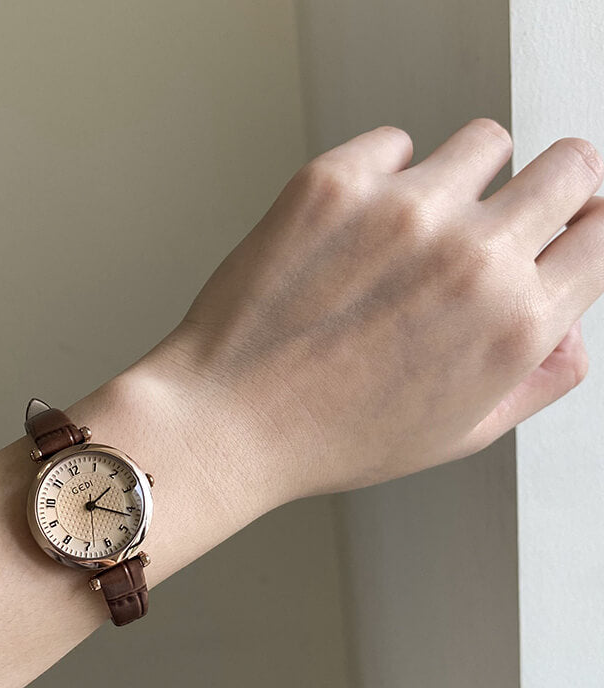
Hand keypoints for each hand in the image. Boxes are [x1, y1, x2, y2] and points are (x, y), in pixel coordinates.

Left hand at [136, 118, 603, 502]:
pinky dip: (384, 176)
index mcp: (515, 323)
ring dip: (464, 178)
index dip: (587, 226)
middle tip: (506, 211)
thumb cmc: (332, 436)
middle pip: (569, 166)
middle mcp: (471, 256)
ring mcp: (403, 209)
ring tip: (415, 228)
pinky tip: (354, 227)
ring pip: (485, 142)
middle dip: (553, 185)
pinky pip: (395, 143)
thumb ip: (537, 379)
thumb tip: (570, 329)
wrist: (229, 417)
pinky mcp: (336, 181)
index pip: (603, 233)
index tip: (569, 223)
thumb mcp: (457, 433)